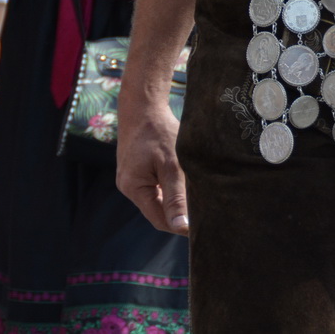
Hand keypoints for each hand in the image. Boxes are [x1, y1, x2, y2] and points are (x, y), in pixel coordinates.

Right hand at [116, 90, 190, 235]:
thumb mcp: (172, 165)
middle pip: (157, 211)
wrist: (143, 106)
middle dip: (179, 213)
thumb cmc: (158, 132)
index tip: (203, 225)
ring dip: (176, 199)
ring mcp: (132, 179)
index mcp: (134, 188)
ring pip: (158, 198)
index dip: (180, 226)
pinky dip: (170, 187)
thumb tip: (181, 227)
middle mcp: (129, 187)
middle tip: (205, 212)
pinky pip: (156, 187)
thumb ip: (176, 197)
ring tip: (198, 195)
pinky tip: (186, 181)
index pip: (159, 219)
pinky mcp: (137, 171)